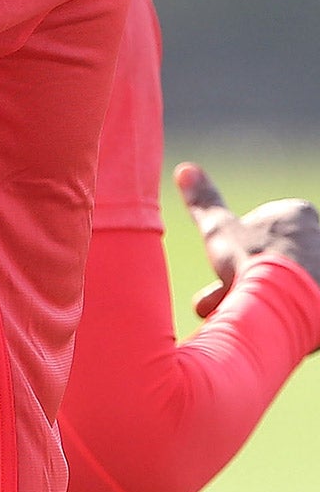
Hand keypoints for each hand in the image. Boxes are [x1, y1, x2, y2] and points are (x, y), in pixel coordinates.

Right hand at [178, 161, 319, 320]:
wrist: (290, 305)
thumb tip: (185, 169)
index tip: (222, 265)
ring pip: (282, 280)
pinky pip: (296, 298)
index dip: (237, 248)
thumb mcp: (218, 230)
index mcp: (296, 214)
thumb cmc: (255, 262)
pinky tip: (261, 322)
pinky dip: (278, 308)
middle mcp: (317, 236)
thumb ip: (203, 202)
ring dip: (256, 295)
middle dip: (243, 278)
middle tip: (222, 298)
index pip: (261, 228)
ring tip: (232, 316)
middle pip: (271, 257)